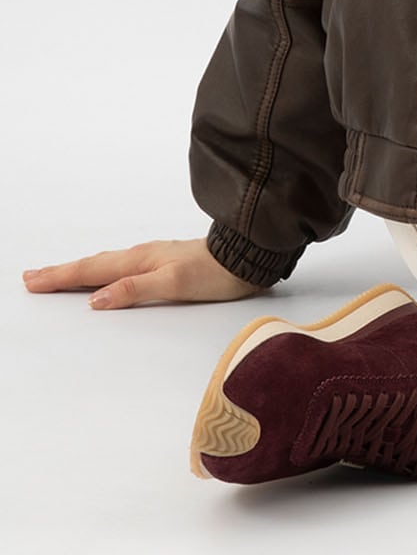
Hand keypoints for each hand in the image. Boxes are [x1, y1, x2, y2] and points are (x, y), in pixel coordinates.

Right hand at [20, 238, 273, 308]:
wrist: (247, 257)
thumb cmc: (216, 272)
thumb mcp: (174, 284)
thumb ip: (135, 289)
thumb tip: (97, 299)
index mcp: (139, 260)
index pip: (91, 271)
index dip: (60, 278)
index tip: (32, 282)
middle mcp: (142, 255)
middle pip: (92, 265)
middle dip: (61, 272)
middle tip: (31, 278)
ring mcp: (153, 257)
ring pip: (106, 265)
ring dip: (79, 270)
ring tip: (57, 275)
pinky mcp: (164, 262)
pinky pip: (121, 266)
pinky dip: (102, 270)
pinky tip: (103, 275)